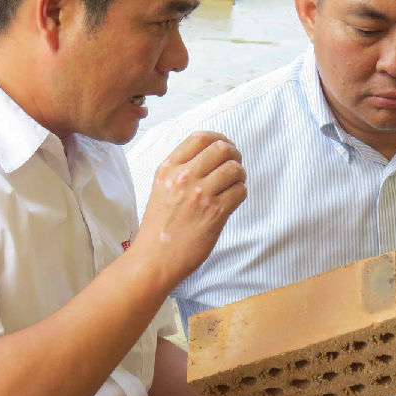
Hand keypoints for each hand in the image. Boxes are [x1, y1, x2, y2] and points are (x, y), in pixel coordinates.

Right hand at [136, 132, 245, 284]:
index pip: (200, 137)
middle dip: (234, 155)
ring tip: (234, 184)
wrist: (155, 258)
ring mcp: (200, 194)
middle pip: (221, 148)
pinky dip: (240, 192)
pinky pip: (240, 191)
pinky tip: (232, 200)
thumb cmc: (159, 226)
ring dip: (240, 175)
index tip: (225, 146)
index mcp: (168, 168)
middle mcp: (184, 177)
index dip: (219, 138)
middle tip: (235, 165)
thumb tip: (209, 156)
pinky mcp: (215, 212)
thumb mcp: (161, 188)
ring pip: (234, 169)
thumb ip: (180, 170)